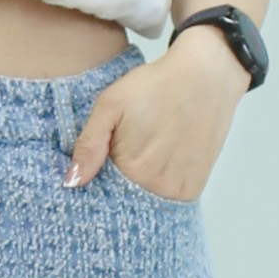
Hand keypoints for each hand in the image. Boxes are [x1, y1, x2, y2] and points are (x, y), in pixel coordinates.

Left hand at [66, 24, 248, 201]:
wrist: (206, 77)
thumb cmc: (156, 86)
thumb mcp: (111, 105)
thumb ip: (88, 145)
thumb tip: (72, 182)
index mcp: (132, 170)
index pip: (102, 193)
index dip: (97, 179)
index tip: (103, 159)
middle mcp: (158, 187)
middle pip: (125, 200)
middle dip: (118, 184)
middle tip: (129, 148)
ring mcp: (179, 189)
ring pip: (146, 200)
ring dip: (141, 185)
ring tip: (146, 151)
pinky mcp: (195, 186)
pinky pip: (168, 198)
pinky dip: (160, 185)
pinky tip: (161, 160)